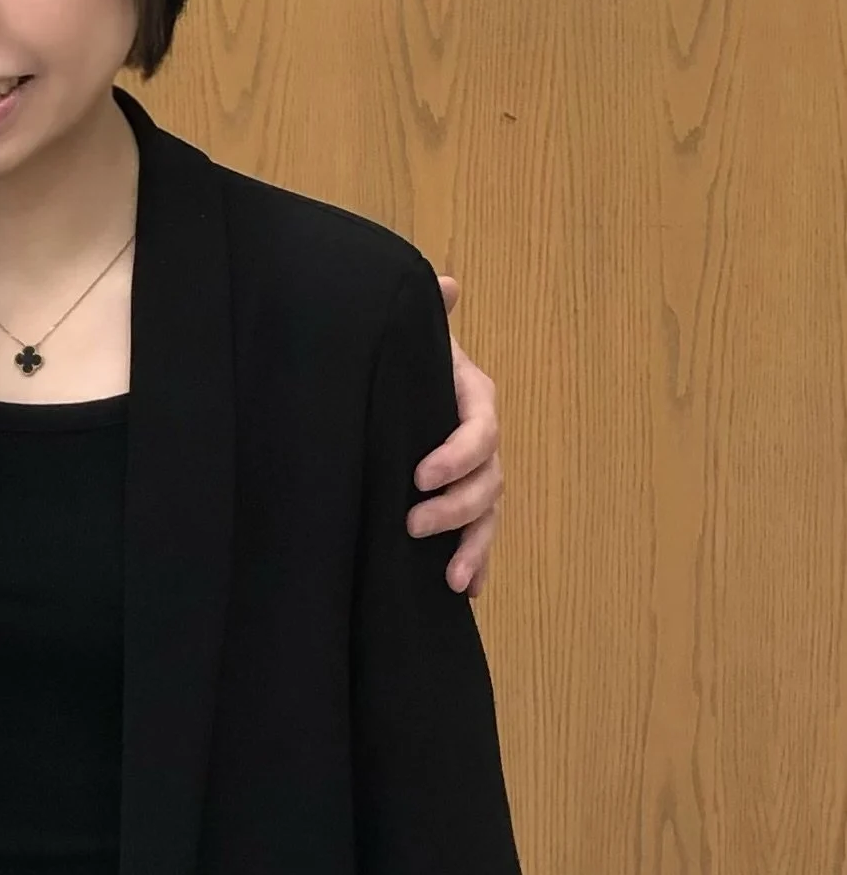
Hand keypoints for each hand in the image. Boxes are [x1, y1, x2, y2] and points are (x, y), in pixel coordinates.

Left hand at [407, 274, 500, 597]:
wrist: (384, 380)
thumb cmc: (397, 357)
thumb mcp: (407, 335)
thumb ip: (425, 315)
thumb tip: (445, 283)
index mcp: (472, 397)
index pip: (480, 429)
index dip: (457, 455)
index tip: (419, 476)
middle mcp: (480, 439)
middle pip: (489, 479)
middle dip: (457, 508)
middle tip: (411, 524)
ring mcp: (474, 473)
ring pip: (488, 512)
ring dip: (475, 546)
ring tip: (451, 578)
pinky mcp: (459, 502)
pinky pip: (477, 536)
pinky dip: (476, 562)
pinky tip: (465, 590)